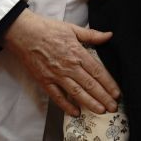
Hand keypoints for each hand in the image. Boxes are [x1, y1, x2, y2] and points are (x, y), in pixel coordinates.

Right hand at [3, 9, 120, 115]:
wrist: (23, 32)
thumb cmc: (47, 28)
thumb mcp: (73, 28)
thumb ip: (92, 35)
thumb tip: (109, 35)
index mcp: (78, 53)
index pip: (98, 72)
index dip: (109, 84)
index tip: (117, 93)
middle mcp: (69, 66)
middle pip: (90, 85)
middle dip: (104, 97)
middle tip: (113, 107)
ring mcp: (56, 75)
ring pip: (76, 93)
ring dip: (90, 103)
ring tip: (101, 111)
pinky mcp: (44, 81)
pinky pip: (57, 96)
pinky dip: (66, 106)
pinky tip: (76, 112)